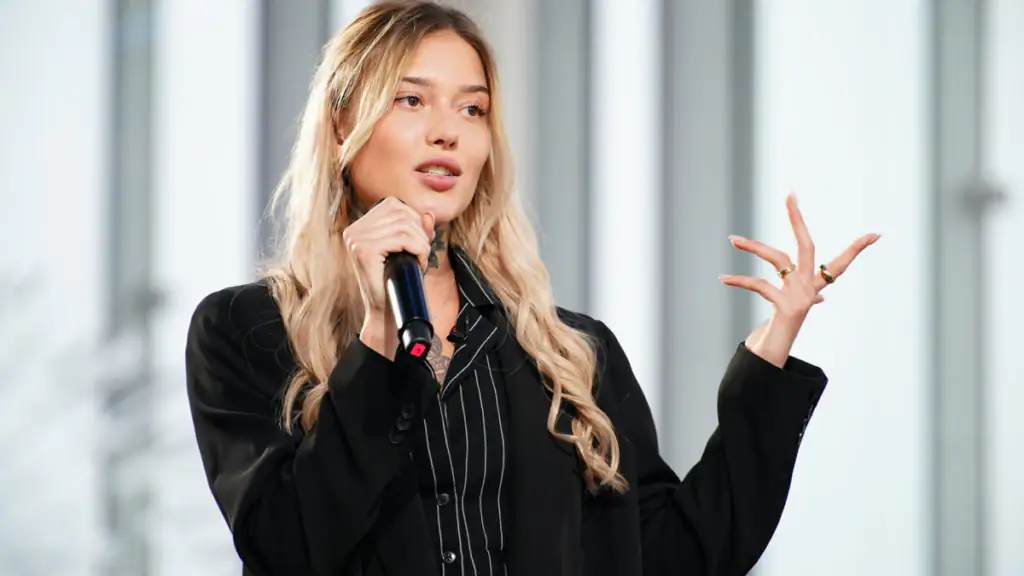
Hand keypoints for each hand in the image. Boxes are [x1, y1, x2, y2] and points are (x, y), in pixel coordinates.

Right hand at [342, 197, 433, 354]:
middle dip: (420, 231)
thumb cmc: (397, 281)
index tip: (421, 240)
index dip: (414, 218)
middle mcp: (354, 230)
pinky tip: (418, 262)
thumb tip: (428, 214)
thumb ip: (417, 230)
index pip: (393, 205)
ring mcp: (356, 239)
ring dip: (421, 242)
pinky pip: (402, 238)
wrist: (386, 311)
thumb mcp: (409, 250)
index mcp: (360, 226)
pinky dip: (418, 249)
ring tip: (421, 259)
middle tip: (423, 253)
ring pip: (404, 225)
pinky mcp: (363, 250)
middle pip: (400, 212)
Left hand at [718, 192, 879, 366]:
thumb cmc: (786, 324)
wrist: (777, 351)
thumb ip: (812, 298)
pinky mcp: (785, 306)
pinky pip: (759, 286)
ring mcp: (798, 295)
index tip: (876, 234)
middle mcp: (809, 287)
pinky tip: (722, 278)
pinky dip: (739, 281)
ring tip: (732, 240)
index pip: (841, 263)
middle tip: (789, 195)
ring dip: (753, 247)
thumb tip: (822, 297)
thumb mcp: (799, 309)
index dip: (858, 249)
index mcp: (815, 284)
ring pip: (777, 259)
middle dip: (797, 219)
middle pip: (807, 245)